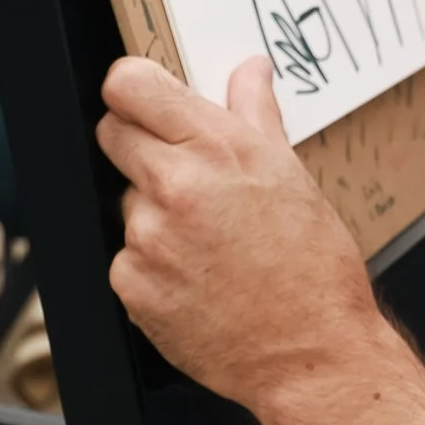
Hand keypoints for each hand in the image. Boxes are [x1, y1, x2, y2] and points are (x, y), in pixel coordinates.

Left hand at [97, 54, 376, 422]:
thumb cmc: (313, 269)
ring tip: (206, 243)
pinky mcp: (129, 284)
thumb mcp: (291, 175)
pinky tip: (194, 278)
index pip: (129, 85)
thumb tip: (249, 70)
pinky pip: (125, 257)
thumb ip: (256, 113)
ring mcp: (145, 237)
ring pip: (126, 202)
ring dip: (153, 213)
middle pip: (111, 134)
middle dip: (139, 145)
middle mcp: (174, 185)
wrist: (309, 353)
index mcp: (217, 148)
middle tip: (179, 174)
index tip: (143, 101)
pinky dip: (151, 265)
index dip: (132, 90)